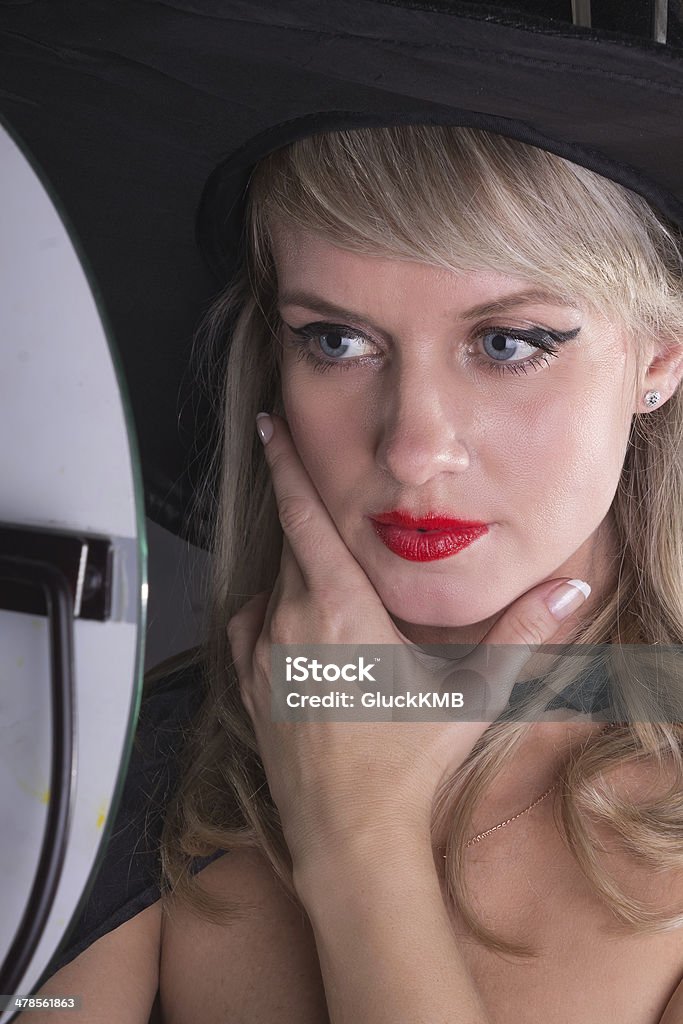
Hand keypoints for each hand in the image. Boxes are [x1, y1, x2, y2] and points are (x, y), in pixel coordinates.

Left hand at [227, 413, 589, 869]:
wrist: (351, 837)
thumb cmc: (407, 763)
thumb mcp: (475, 692)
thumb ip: (521, 633)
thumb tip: (571, 588)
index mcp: (340, 608)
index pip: (305, 516)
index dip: (286, 466)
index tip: (269, 427)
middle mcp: (289, 622)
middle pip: (291, 546)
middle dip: (308, 520)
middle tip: (330, 509)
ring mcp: (262, 658)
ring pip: (270, 586)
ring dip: (295, 573)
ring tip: (329, 583)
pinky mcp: (250, 689)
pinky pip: (248, 627)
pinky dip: (267, 613)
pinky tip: (293, 626)